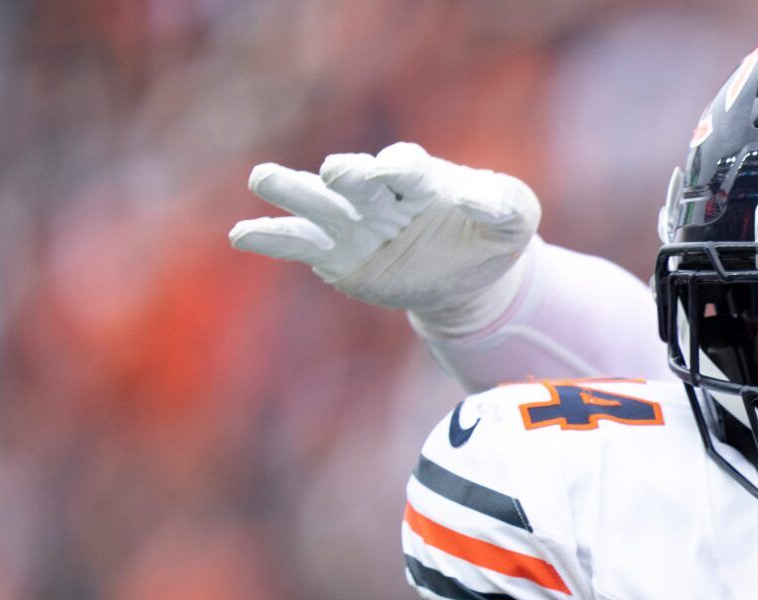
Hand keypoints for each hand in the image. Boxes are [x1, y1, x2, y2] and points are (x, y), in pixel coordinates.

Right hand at [228, 141, 538, 329]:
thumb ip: (505, 205)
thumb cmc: (492, 233)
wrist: (470, 274)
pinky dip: (270, 238)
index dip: (400, 166)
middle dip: (348, 174)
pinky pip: (299, 244)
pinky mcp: (337, 256)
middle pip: (355, 177)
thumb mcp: (516, 218)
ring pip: (317, 202)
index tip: (395, 171)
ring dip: (292, 189)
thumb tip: (473, 197)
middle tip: (337, 174)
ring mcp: (352, 223)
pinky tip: (242, 235)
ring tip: (262, 178)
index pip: (406, 165)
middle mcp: (378, 193)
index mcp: (420, 177)